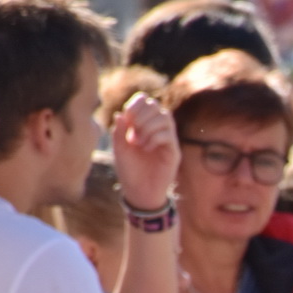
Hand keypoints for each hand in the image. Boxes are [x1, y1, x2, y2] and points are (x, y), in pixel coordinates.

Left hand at [111, 93, 180, 211]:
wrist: (139, 191)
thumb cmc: (129, 169)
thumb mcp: (119, 148)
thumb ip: (119, 130)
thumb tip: (120, 114)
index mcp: (143, 124)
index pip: (144, 101)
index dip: (136, 105)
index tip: (127, 119)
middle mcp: (157, 128)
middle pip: (156, 105)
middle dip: (141, 116)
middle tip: (132, 134)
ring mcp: (167, 139)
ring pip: (164, 117)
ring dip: (148, 127)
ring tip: (138, 143)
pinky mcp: (173, 151)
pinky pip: (168, 135)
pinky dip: (154, 138)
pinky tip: (146, 149)